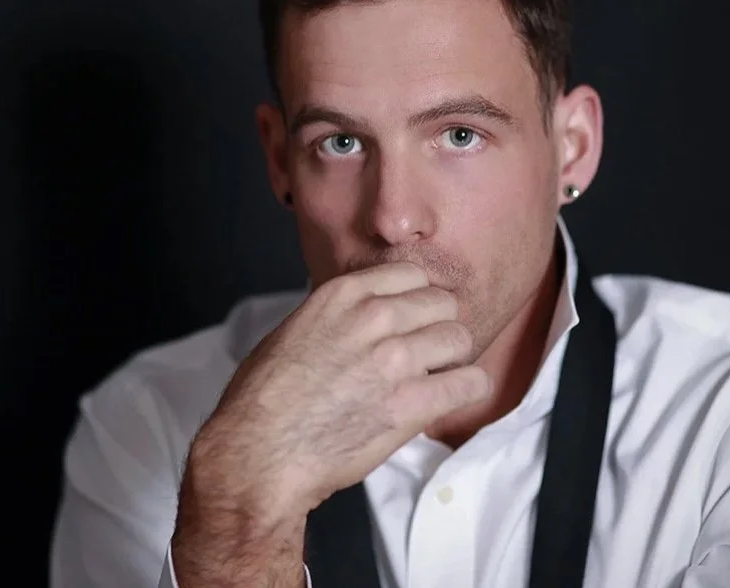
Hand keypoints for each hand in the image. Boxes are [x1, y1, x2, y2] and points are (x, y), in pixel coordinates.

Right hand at [189, 261, 491, 520]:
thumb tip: (365, 314)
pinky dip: (467, 389)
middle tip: (425, 354)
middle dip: (437, 328)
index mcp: (343, 295)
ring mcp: (396, 360)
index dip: (416, 300)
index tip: (411, 321)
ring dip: (452, 360)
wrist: (258, 454)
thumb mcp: (293, 330)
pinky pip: (471, 382)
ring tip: (434, 378)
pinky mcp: (412, 404)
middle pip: (442, 304)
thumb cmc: (263, 400)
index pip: (412, 274)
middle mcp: (374, 318)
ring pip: (460, 339)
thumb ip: (337, 316)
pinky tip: (449, 397)